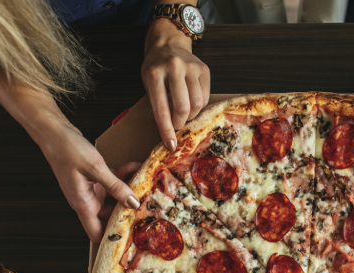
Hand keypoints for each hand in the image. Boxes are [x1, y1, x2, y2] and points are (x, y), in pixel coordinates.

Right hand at [39, 120, 141, 241]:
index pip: (96, 233)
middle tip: (148, 207)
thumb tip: (133, 203)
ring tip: (145, 184)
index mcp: (83, 204)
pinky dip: (124, 177)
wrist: (54, 131)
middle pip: (111, 216)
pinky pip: (113, 183)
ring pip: (116, 198)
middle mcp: (87, 200)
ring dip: (129, 191)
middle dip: (128, 212)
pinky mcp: (96, 179)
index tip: (132, 236)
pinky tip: (134, 168)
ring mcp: (92, 190)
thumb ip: (115, 187)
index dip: (111, 238)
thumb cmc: (67, 150)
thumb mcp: (95, 168)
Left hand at [143, 18, 210, 151]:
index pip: (161, 109)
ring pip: (197, 104)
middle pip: (182, 108)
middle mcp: (174, 68)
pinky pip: (205, 97)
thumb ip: (158, 105)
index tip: (170, 145)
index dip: (166, 130)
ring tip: (184, 113)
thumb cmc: (156, 69)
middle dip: (180, 123)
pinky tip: (191, 102)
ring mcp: (191, 67)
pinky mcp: (204, 70)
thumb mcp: (148, 84)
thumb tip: (170, 134)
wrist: (168, 45)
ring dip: (191, 115)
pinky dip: (199, 106)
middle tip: (176, 126)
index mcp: (154, 74)